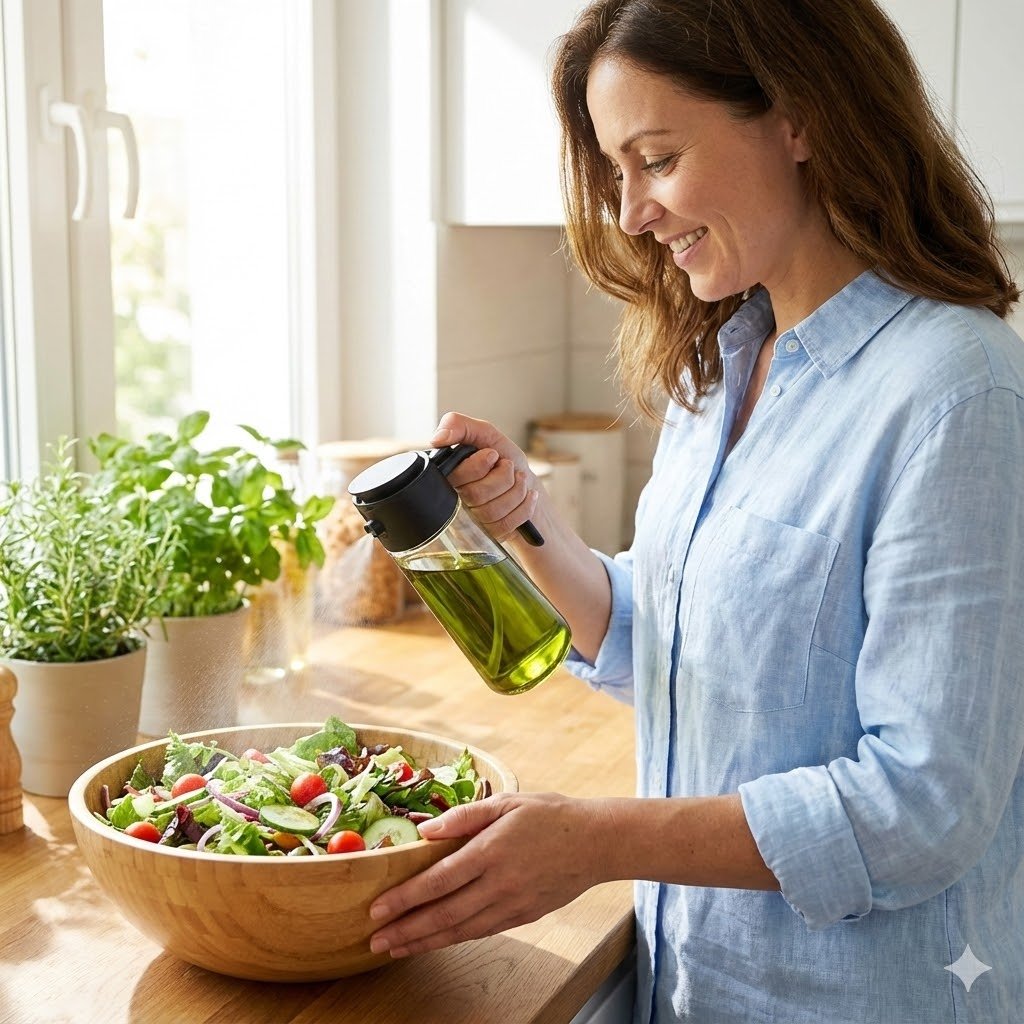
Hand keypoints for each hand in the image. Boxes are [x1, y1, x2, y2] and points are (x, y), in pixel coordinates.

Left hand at [367, 792, 607, 957]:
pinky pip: (482, 931)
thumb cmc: (550, 815)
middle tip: (374, 941)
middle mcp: (499, 883)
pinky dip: (454, 939)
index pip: (438, 880)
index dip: (405, 898)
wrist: (596, 842)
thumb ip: (464, 816)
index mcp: (491, 850)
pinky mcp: (524, 916)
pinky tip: (435, 941)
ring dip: (424, 941)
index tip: (377, 908)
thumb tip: (425, 831)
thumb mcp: (507, 802)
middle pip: (443, 913)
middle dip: (406, 929)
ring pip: (460, 930)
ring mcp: (512, 904)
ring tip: (396, 949)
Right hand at [432, 412, 540, 540]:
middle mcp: (456, 502)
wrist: (526, 481)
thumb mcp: (485, 434)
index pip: (456, 477)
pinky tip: (527, 494)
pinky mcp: (492, 534)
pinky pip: (507, 524)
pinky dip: (525, 505)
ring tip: (519, 480)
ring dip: (516, 490)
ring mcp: (474, 521)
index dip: (479, 464)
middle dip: (502, 476)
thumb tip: (438, 438)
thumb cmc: (503, 458)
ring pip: (492, 512)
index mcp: (449, 477)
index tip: (492, 455)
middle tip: (507, 467)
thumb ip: (459, 425)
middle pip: (476, 494)